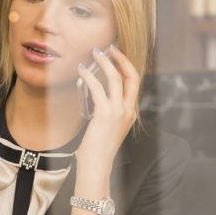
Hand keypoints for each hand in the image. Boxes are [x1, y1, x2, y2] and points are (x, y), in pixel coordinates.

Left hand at [74, 45, 139, 192]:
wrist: (96, 166)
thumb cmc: (97, 150)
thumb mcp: (106, 128)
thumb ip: (106, 113)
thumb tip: (94, 96)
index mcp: (130, 113)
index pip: (134, 83)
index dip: (126, 66)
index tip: (116, 56)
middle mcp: (128, 110)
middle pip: (131, 76)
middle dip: (121, 59)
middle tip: (109, 48)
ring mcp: (119, 112)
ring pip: (115, 78)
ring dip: (104, 62)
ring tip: (94, 53)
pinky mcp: (106, 114)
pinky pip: (98, 88)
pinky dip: (89, 76)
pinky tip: (81, 70)